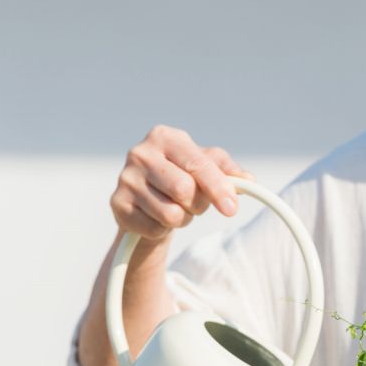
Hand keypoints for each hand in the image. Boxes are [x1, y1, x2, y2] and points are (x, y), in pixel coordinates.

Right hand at [110, 125, 251, 243]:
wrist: (147, 199)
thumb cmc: (182, 177)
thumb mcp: (208, 167)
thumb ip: (229, 172)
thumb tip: (248, 180)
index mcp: (164, 137)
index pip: (197, 164)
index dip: (217, 188)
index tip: (231, 209)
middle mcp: (140, 153)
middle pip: (184, 191)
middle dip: (197, 204)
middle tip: (193, 202)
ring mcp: (126, 178)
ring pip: (171, 214)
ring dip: (182, 218)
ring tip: (175, 208)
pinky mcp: (117, 204)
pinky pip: (154, 228)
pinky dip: (163, 229)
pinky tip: (156, 216)